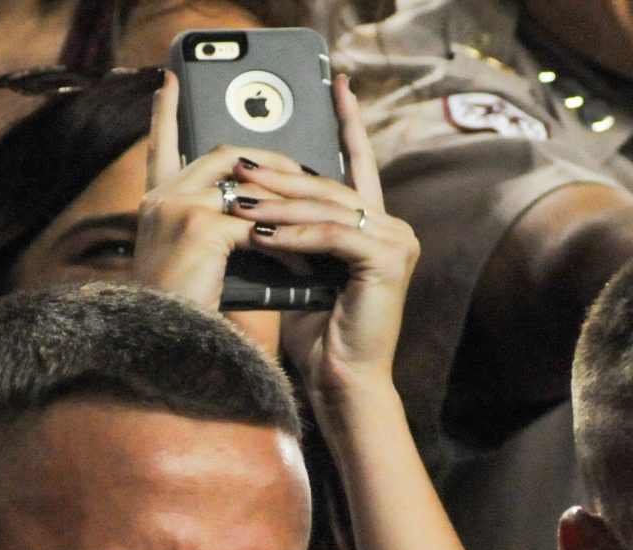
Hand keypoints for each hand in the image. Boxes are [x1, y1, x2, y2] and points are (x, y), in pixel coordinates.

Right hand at [137, 72, 284, 335]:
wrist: (167, 349)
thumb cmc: (182, 316)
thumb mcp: (191, 262)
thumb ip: (211, 228)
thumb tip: (253, 216)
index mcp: (154, 203)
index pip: (160, 147)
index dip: (164, 115)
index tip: (170, 83)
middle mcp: (160, 198)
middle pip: (223, 157)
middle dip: (268, 163)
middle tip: (300, 173)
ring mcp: (178, 210)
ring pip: (247, 185)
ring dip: (286, 201)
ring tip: (314, 214)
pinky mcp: (201, 230)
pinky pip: (258, 224)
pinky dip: (285, 243)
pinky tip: (303, 263)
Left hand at [238, 75, 418, 406]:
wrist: (342, 382)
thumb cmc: (318, 334)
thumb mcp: (300, 269)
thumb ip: (293, 233)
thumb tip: (254, 199)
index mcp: (375, 225)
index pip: (358, 165)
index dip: (348, 124)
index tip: (338, 84)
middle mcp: (393, 226)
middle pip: (328, 187)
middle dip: (279, 177)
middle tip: (236, 163)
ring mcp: (397, 241)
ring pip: (327, 208)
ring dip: (277, 204)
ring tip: (236, 200)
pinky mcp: (388, 259)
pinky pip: (332, 236)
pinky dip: (294, 235)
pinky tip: (262, 234)